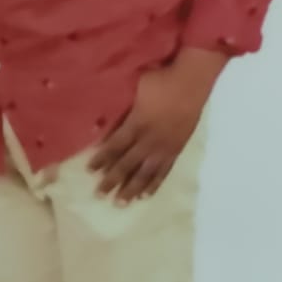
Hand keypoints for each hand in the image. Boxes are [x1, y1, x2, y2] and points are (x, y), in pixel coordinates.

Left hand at [88, 64, 207, 204]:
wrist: (192, 80)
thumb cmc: (161, 78)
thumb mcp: (136, 88)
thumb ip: (123, 105)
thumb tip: (105, 111)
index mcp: (138, 122)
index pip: (116, 145)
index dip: (102, 158)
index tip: (89, 170)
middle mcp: (150, 139)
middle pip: (128, 163)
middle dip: (112, 180)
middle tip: (99, 194)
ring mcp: (165, 146)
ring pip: (146, 173)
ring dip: (132, 188)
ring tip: (120, 203)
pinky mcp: (177, 149)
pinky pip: (164, 171)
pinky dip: (154, 184)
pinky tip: (146, 195)